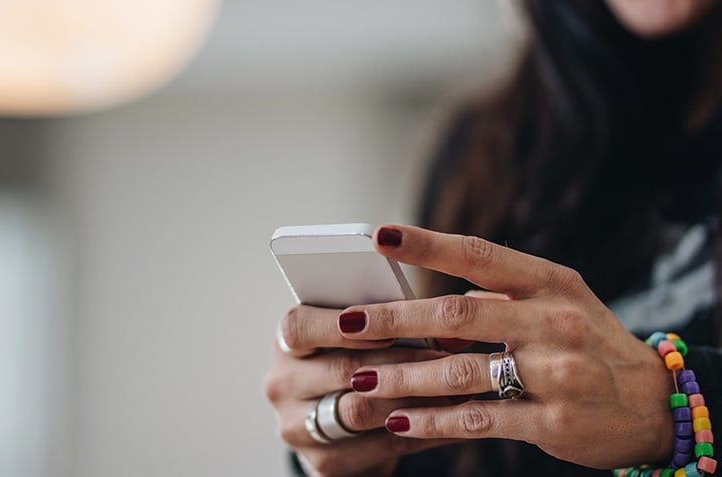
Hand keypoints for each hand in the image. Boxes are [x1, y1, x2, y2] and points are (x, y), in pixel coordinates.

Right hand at [263, 304, 459, 476]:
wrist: (337, 420)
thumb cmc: (352, 359)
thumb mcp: (351, 335)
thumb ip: (377, 319)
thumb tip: (431, 310)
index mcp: (285, 342)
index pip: (299, 328)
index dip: (342, 327)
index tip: (390, 326)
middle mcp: (282, 384)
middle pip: (340, 370)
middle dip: (399, 362)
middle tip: (445, 356)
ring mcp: (297, 427)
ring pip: (359, 412)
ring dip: (413, 399)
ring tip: (454, 388)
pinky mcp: (322, 461)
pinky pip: (379, 447)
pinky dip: (420, 432)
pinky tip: (449, 420)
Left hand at [338, 224, 674, 469]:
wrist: (651, 403)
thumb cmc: (589, 343)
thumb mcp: (559, 302)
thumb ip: (500, 298)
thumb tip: (435, 309)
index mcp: (550, 282)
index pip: (479, 254)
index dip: (426, 244)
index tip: (378, 236)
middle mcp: (554, 322)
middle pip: (457, 315)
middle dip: (394, 320)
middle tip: (345, 323)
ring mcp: (556, 373)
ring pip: (460, 372)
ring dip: (402, 377)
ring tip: (358, 379)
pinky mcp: (552, 421)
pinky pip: (479, 419)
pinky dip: (433, 421)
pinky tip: (398, 420)